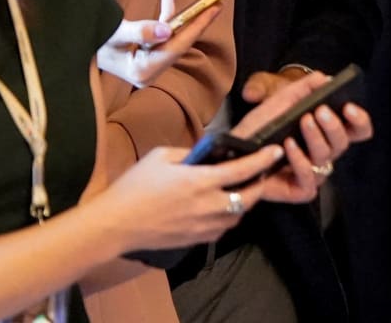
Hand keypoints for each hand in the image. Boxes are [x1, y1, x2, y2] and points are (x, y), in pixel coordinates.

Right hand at [97, 0, 219, 88]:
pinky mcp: (146, 62)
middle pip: (177, 45)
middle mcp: (147, 74)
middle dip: (195, 23)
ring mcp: (147, 69)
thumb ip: (140, 31)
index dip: (196, 27)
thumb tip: (167, 30)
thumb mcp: (114, 33)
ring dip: (180, 19)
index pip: (176, 47)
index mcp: (141, 72)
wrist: (76, 50)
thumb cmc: (92, 42)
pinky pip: (162, 38)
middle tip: (215, 4)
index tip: (212, 9)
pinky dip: (166, 19)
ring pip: (171, 40)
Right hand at [101, 144, 284, 252]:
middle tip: (260, 173)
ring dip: (244, 201)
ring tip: (241, 189)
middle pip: (249, 197)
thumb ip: (188, 153)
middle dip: (259, 184)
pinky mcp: (196, 239)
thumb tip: (204, 153)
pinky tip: (220, 207)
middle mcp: (208, 205)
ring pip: (238, 214)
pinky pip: (223, 227)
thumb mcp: (160, 157)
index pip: (243, 169)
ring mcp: (204, 225)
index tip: (275, 151)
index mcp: (200, 181)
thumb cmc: (134, 187)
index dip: (263, 160)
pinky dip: (229, 216)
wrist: (115, 225)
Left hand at [228, 71, 373, 204]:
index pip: (357, 130)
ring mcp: (313, 173)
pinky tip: (289, 146)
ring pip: (326, 158)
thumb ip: (303, 88)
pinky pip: (309, 181)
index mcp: (325, 132)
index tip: (349, 107)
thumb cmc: (259, 126)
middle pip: (343, 143)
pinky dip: (301, 162)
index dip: (359, 119)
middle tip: (320, 111)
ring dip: (315, 138)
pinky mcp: (300, 190)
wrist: (232, 150)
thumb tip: (324, 78)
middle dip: (334, 125)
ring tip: (302, 121)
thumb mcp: (280, 100)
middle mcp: (323, 153)